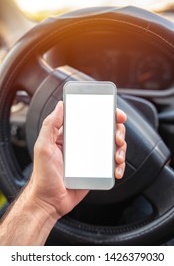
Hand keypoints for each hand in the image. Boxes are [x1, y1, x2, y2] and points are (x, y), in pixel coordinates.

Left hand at [29, 101, 126, 219]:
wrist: (49, 202)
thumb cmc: (43, 176)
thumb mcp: (43, 147)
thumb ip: (50, 125)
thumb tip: (61, 106)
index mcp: (69, 136)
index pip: (89, 118)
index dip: (105, 114)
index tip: (115, 114)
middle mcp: (81, 144)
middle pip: (106, 131)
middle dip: (117, 132)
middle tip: (118, 138)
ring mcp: (90, 158)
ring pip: (112, 147)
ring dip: (121, 149)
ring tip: (117, 157)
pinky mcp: (95, 171)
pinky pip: (111, 165)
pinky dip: (118, 166)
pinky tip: (116, 170)